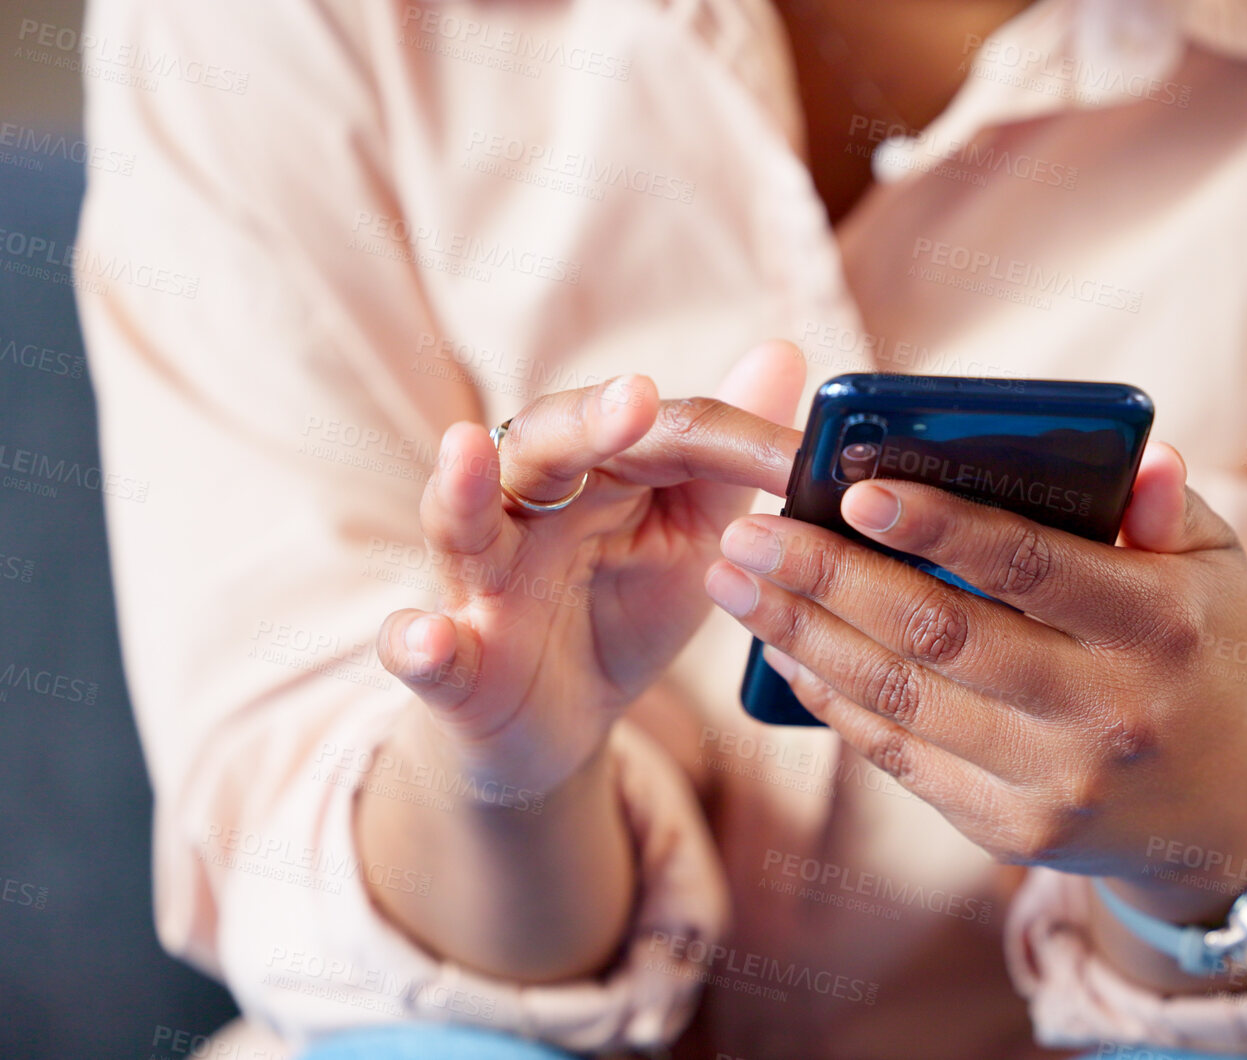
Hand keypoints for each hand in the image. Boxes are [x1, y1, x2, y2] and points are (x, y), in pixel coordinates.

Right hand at [376, 341, 803, 794]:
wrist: (559, 721)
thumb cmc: (625, 605)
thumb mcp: (692, 535)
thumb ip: (726, 459)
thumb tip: (781, 353)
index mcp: (596, 468)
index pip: (664, 434)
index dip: (736, 442)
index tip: (803, 456)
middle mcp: (527, 505)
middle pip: (549, 446)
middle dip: (589, 420)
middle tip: (636, 397)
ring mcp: (479, 581)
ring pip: (461, 524)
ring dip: (461, 489)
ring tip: (466, 449)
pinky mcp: (453, 662)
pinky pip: (420, 649)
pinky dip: (416, 643)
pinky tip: (426, 638)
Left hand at [702, 443, 1246, 931]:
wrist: (1222, 810)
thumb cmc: (1199, 650)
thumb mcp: (1213, 568)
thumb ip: (1167, 507)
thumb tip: (1140, 455)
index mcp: (1158, 626)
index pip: (1032, 565)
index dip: (940, 527)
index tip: (855, 490)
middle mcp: (1108, 710)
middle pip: (941, 633)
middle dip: (829, 576)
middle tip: (750, 531)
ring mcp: (1056, 780)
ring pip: (903, 698)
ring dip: (804, 635)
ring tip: (735, 581)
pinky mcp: (1011, 830)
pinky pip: (900, 758)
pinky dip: (833, 700)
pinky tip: (783, 650)